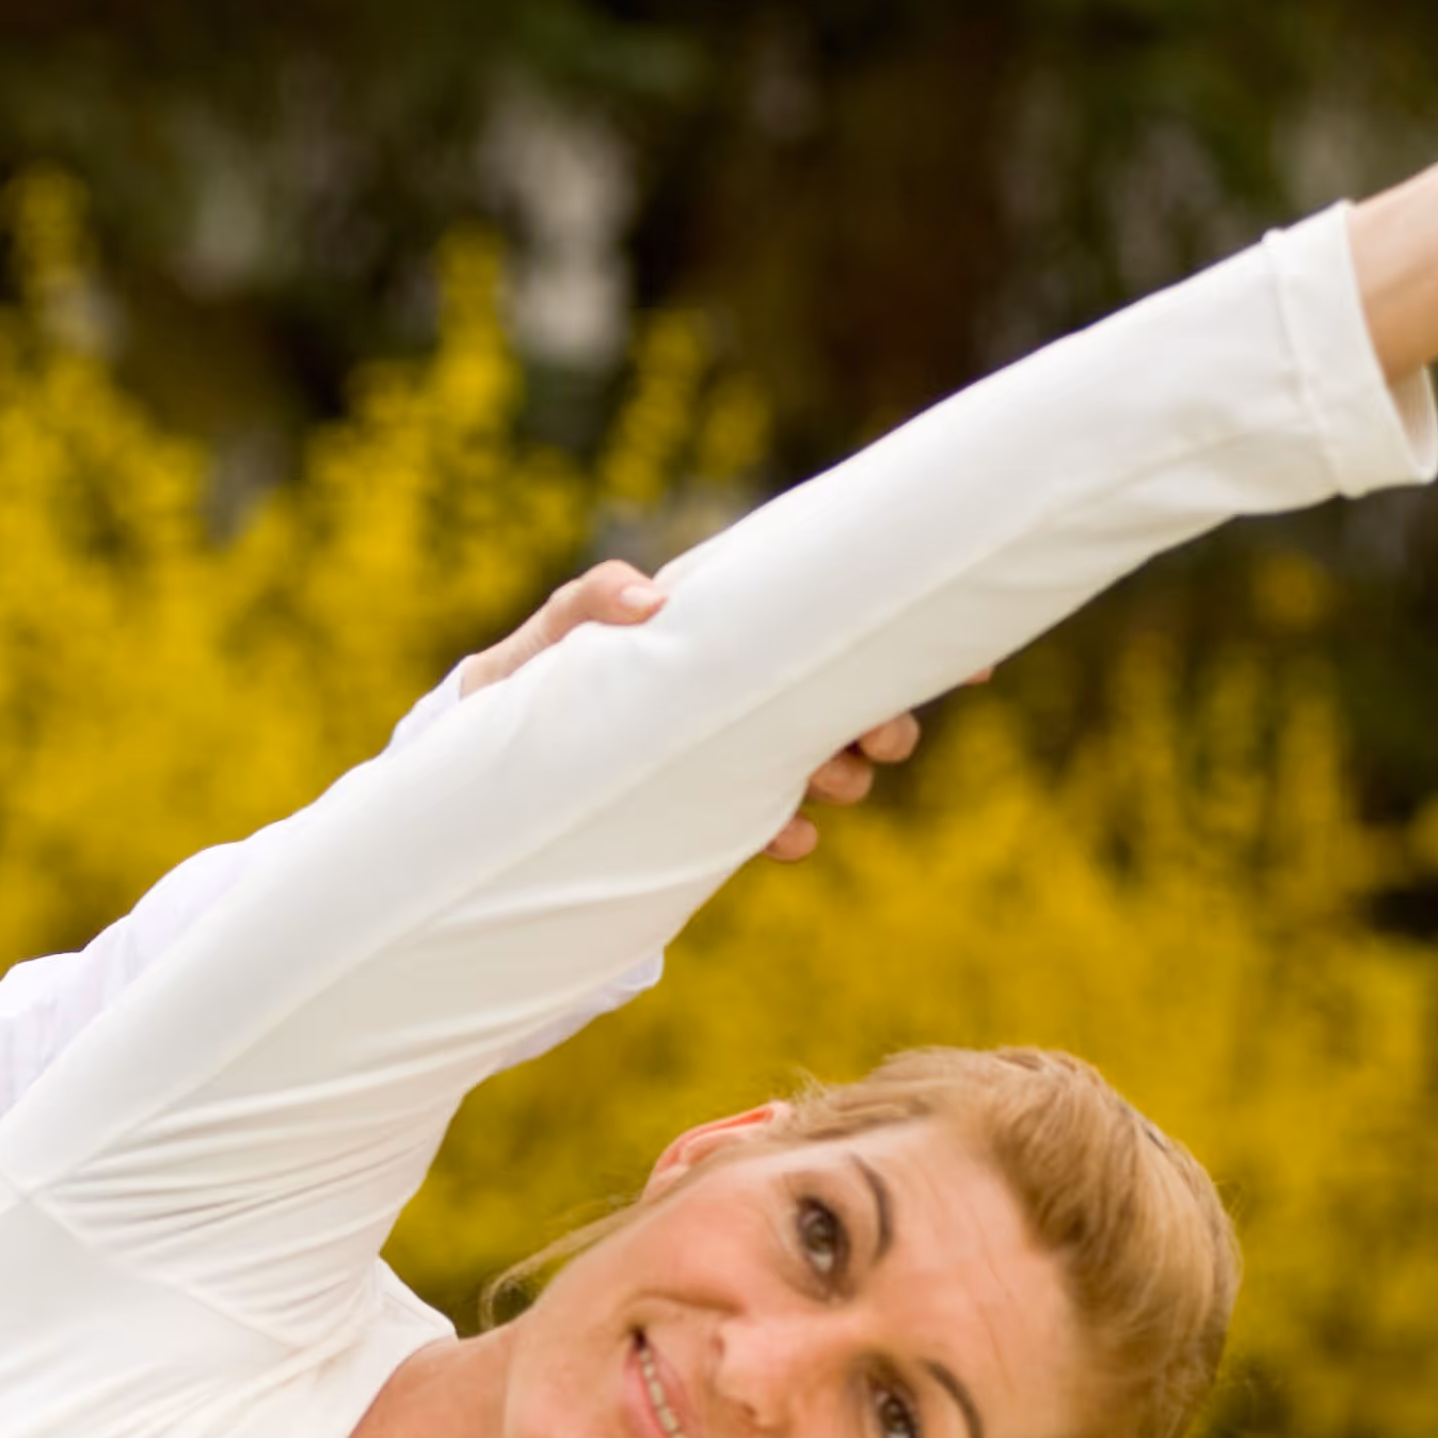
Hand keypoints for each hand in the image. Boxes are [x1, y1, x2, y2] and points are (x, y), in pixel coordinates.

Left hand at [461, 558, 967, 861]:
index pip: (821, 628)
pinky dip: (783, 829)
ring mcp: (720, 759)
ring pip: (813, 760)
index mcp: (715, 641)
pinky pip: (761, 822)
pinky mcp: (697, 817)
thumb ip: (586, 607)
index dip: (895, 636)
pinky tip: (795, 839)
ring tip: (836, 785)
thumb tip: (649, 598)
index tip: (965, 657)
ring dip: (840, 771)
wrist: (471, 779)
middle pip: (835, 699)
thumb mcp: (546, 642)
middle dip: (877, 718)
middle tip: (884, 740)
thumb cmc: (515, 691)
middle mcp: (730, 698)